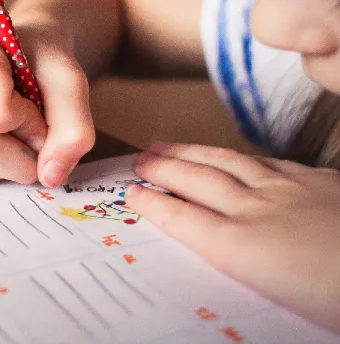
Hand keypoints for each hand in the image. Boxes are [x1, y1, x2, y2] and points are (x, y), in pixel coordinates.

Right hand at [0, 25, 94, 186]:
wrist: (20, 54)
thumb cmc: (40, 61)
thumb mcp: (69, 81)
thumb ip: (73, 127)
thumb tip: (51, 176)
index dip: (30, 121)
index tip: (37, 103)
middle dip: (25, 152)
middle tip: (36, 128)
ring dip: (12, 161)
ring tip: (15, 125)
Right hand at [124, 142, 339, 333]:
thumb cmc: (337, 299)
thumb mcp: (282, 305)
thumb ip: (244, 271)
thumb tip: (218, 255)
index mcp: (246, 249)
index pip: (185, 220)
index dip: (155, 204)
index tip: (132, 193)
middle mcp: (259, 211)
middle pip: (199, 181)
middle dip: (164, 168)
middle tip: (140, 159)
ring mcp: (289, 190)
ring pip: (227, 162)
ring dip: (192, 153)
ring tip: (168, 145)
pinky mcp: (317, 181)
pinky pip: (267, 162)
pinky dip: (239, 157)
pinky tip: (233, 156)